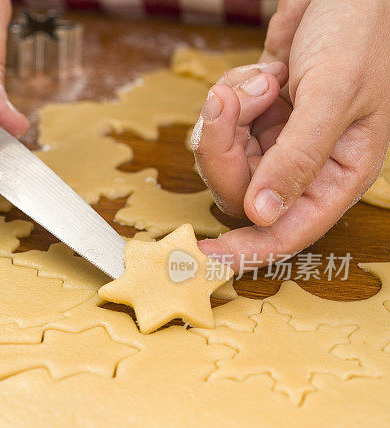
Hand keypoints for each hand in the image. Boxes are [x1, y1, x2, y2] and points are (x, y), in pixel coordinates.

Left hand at [192, 0, 389, 271]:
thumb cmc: (362, 33)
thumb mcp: (334, 95)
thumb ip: (298, 158)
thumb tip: (262, 214)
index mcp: (340, 174)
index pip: (288, 231)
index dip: (246, 249)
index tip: (203, 257)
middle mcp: (306, 165)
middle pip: (240, 190)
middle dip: (225, 148)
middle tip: (230, 102)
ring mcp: (278, 140)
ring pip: (225, 156)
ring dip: (230, 113)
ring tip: (264, 77)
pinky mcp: (258, 116)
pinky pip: (222, 123)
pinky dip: (232, 94)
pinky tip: (264, 70)